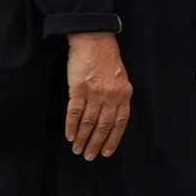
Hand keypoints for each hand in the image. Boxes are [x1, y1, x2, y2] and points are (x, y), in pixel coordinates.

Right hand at [64, 32, 132, 160]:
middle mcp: (111, 96)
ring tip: (78, 150)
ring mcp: (95, 93)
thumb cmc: (107, 58)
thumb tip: (112, 116)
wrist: (94, 40)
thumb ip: (118, 96)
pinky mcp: (78, 89)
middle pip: (104, 126)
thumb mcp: (120, 78)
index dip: (113, 139)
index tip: (106, 152)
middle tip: (89, 156)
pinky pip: (75, 113)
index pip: (120, 123)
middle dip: (96, 143)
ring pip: (89, 122)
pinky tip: (70, 136)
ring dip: (83, 138)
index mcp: (124, 94)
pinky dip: (72, 126)